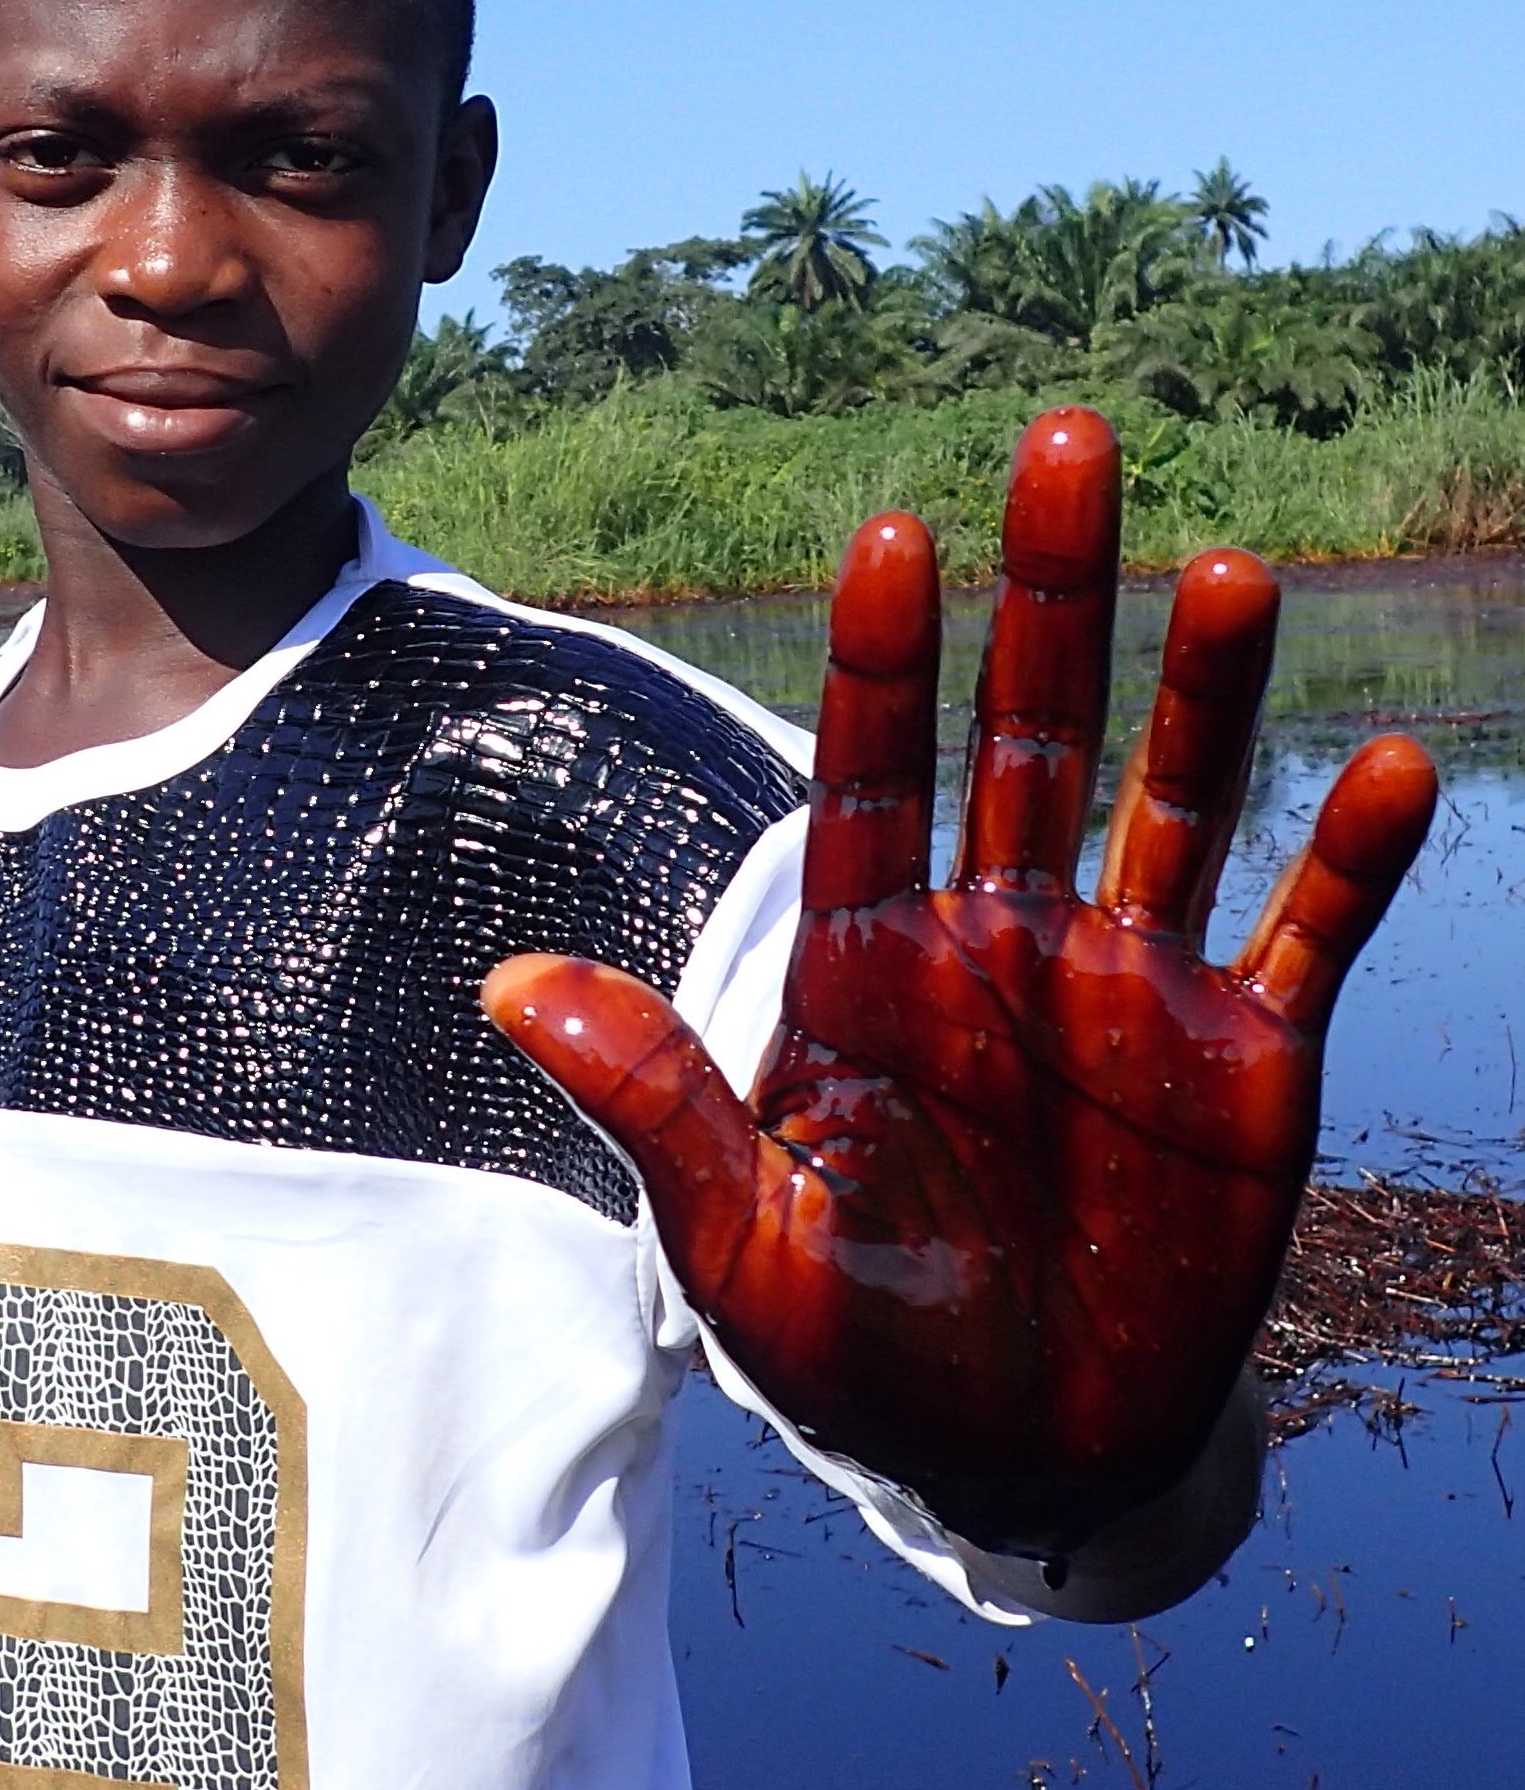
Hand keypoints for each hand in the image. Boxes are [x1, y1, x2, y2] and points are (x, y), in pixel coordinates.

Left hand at [485, 407, 1439, 1558]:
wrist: (1013, 1461)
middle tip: (1067, 440)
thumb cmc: (850, 1352)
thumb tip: (508, 984)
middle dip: (1048, 595)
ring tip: (1231, 566)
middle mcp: (1001, 942)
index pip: (871, 773)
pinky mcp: (1245, 1061)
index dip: (884, 657)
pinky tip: (1392, 768)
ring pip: (1173, 799)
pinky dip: (1345, 858)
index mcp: (870, 966)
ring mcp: (1130, 989)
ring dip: (1206, 687)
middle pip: (1026, 732)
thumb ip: (653, 1103)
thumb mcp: (734, 1241)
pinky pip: (1303, 934)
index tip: (891, 532)